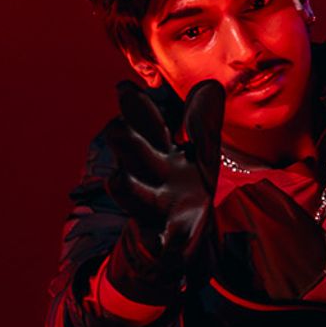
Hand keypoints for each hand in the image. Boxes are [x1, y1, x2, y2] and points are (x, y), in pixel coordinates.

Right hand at [102, 78, 224, 303]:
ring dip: (126, 188)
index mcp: (160, 152)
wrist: (177, 242)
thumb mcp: (199, 154)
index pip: (149, 125)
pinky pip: (153, 240)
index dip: (137, 107)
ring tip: (117, 180)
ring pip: (134, 194)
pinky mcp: (160, 239)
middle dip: (125, 141)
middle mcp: (150, 176)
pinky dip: (153, 240)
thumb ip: (201, 122)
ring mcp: (151, 208)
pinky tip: (153, 239)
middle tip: (116, 127)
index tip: (122, 88)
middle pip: (134, 154)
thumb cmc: (184, 188)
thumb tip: (209, 84)